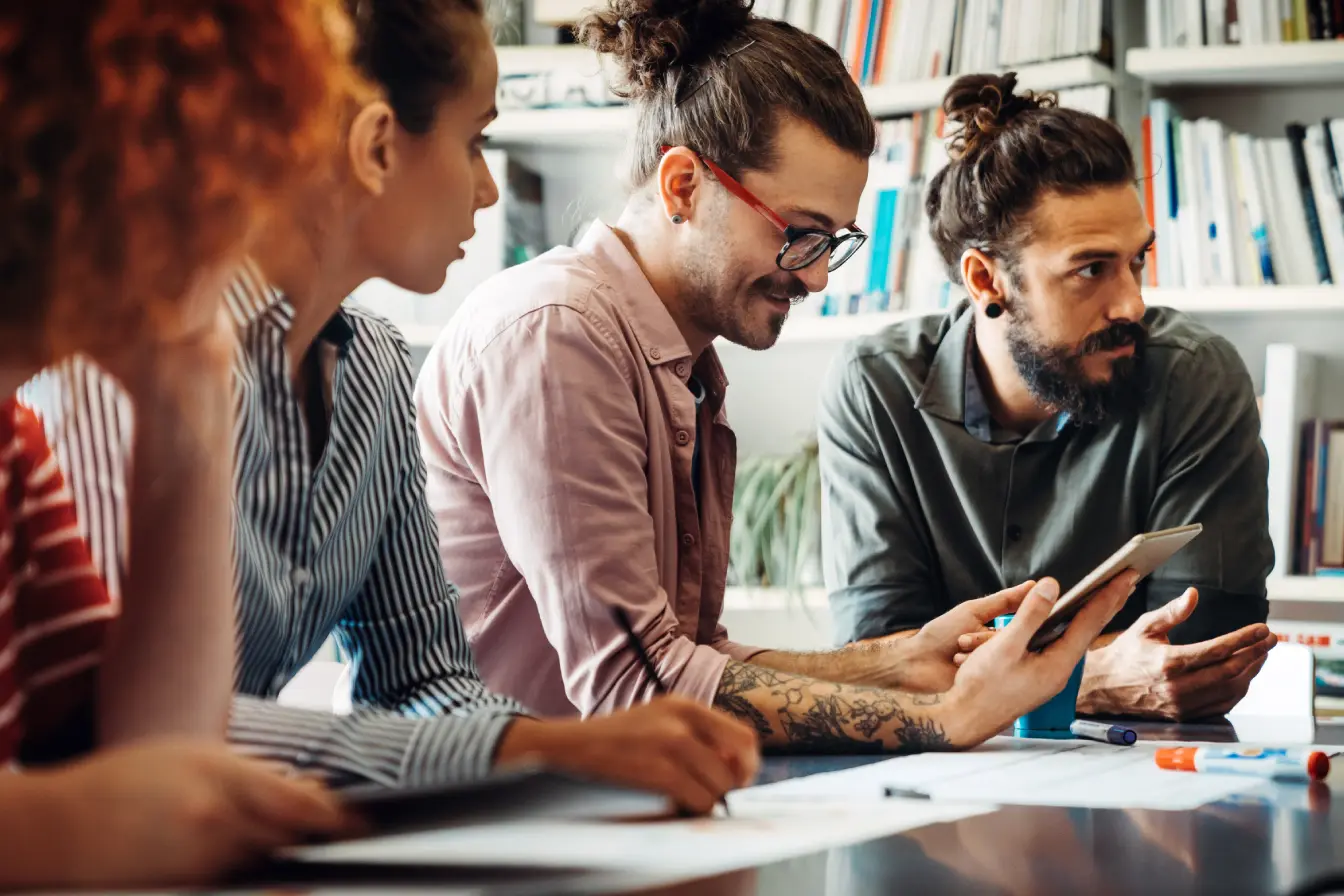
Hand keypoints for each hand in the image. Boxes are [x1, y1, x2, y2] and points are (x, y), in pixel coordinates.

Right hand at [15, 740, 353, 889]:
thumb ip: (254, 773)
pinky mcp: (189, 890)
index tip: (362, 823)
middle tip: (337, 831)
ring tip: (272, 837)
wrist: (59, 829)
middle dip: (314, 836)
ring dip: (281, 854)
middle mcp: (216, 822)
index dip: (339, 817)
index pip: (301, 805)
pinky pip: (237, 885)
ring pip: (267, 864)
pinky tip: (243, 860)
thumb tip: (308, 787)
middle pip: (291, 839)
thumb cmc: (124, 783)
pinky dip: (251, 872)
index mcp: (221, 779)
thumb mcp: (193, 757)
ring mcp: (201, 863)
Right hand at [495, 696, 759, 815]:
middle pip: (734, 766)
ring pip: (718, 787)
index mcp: (686, 704)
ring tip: (684, 799)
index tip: (739, 779)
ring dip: (707, 801)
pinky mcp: (659, 770)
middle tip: (710, 796)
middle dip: (727, 788)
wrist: (572, 747)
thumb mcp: (659, 720)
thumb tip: (735, 766)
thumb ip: (696, 735)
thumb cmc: (617, 739)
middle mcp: (683, 720)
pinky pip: (698, 800)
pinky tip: (672, 804)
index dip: (748, 764)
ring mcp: (671, 744)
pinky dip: (691, 809)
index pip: (742, 735)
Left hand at [876, 582, 1035, 691]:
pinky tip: (959, 665)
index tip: (1015, 622)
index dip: (1021, 624)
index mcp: (998, 635)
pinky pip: (994, 677)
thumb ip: (1003, 601)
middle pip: (1013, 645)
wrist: (915, 664)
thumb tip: (1033, 586)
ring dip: (978, 654)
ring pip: (1003, 661)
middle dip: (985, 641)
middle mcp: (1000, 654)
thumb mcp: (972, 612)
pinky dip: (976, 669)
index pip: (1022, 628)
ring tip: (955, 652)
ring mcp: (993, 672)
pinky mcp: (986, 687)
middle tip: (961, 640)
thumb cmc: (940, 635)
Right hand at [941, 573, 1137, 747]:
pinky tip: (1062, 618)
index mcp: (1057, 664)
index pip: (1090, 622)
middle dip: (1108, 602)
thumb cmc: (981, 688)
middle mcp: (1059, 671)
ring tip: (1103, 594)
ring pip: (1072, 637)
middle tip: (1128, 579)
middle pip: (1088, 629)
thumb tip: (1051, 587)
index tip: (1126, 575)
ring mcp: (1048, 675)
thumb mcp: (1004, 646)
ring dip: (1087, 613)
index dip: (1108, 595)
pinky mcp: (1036, 675)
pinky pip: (1056, 644)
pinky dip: (1064, 625)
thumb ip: (1029, 615)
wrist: (964, 720)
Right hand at [1078, 589, 1274, 719]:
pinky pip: (1222, 705)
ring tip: (1260, 655)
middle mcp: (1177, 687)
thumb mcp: (1143, 627)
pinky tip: (1243, 675)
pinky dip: (1238, 689)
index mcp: (1167, 662)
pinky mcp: (1184, 716)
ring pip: (1230, 690)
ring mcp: (1182, 705)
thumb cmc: (1124, 655)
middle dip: (1256, 653)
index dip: (1244, 638)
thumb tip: (1193, 595)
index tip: (1262, 629)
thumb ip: (1171, 612)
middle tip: (1269, 640)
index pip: (1217, 649)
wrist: (1101, 688)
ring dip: (1251, 671)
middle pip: (1230, 671)